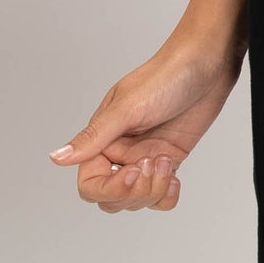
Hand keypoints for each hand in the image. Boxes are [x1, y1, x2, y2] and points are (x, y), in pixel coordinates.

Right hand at [47, 39, 242, 213]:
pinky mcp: (169, 158)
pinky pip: (160, 194)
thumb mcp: (128, 107)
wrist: (207, 62)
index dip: (109, 189)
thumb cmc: (166, 75)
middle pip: (112, 198)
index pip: (90, 184)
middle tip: (156, 163)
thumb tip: (56, 157)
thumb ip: (94, 136)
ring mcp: (145, 156)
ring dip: (153, 192)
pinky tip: (175, 178)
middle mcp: (120, 150)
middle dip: (134, 192)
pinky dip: (166, 196)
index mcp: (103, 138)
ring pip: (136, 200)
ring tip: (167, 162)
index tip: (134, 171)